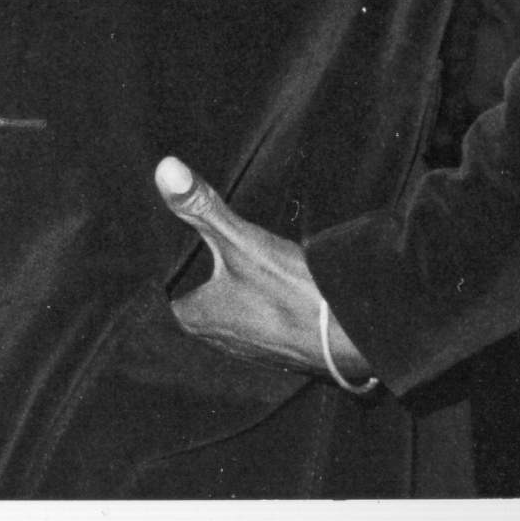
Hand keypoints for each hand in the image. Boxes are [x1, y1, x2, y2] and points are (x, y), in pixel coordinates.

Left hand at [155, 156, 370, 384]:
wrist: (356, 334)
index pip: (162, 296)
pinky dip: (260, 308)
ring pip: (228, 315)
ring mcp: (252, 350)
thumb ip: (201, 206)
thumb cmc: (292, 292)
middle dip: (196, 279)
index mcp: (196, 320)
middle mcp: (218, 341)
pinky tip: (269, 291)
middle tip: (197, 248)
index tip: (164, 248)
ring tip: (230, 267)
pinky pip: (259, 326)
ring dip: (231, 295)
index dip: (164, 271)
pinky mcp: (283, 351)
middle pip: (195, 303)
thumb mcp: (240, 240)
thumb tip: (166, 169)